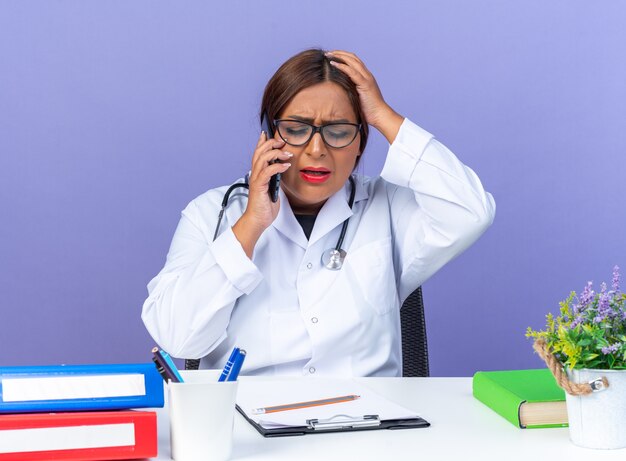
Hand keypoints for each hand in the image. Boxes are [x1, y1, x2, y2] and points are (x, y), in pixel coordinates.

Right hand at [232, 132, 291, 257]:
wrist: (257, 220)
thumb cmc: (264, 207)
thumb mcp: (273, 188)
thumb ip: (275, 178)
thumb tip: (281, 169)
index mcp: (257, 174)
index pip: (258, 153)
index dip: (262, 142)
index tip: (268, 133)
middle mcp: (255, 174)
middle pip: (259, 152)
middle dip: (271, 144)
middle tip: (282, 142)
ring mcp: (256, 180)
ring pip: (262, 159)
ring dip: (276, 153)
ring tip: (287, 154)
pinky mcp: (259, 186)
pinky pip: (267, 172)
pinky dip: (277, 166)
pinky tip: (285, 166)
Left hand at [326, 50, 403, 143]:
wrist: (379, 116)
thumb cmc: (368, 110)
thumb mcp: (356, 97)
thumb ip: (350, 91)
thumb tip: (336, 92)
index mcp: (365, 77)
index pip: (354, 61)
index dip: (343, 56)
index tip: (331, 56)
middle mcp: (367, 75)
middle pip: (353, 58)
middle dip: (339, 53)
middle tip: (327, 53)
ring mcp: (367, 78)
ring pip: (352, 61)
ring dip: (339, 56)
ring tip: (328, 55)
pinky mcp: (365, 84)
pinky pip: (352, 72)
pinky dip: (342, 66)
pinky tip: (333, 64)